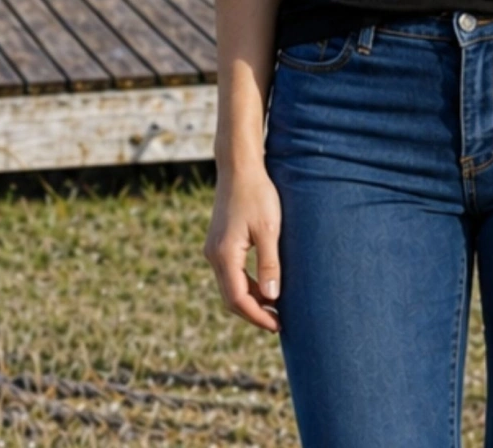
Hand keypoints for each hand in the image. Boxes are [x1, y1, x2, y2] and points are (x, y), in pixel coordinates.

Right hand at [203, 162, 282, 331]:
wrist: (239, 168)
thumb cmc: (257, 195)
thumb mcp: (269, 229)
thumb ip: (269, 264)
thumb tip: (272, 297)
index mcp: (224, 255)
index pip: (238, 299)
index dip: (258, 316)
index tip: (278, 325)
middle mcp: (214, 255)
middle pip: (231, 298)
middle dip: (254, 313)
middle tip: (279, 322)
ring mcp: (214, 249)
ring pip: (230, 287)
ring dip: (251, 300)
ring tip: (275, 308)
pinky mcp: (219, 243)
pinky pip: (230, 274)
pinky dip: (246, 285)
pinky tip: (265, 287)